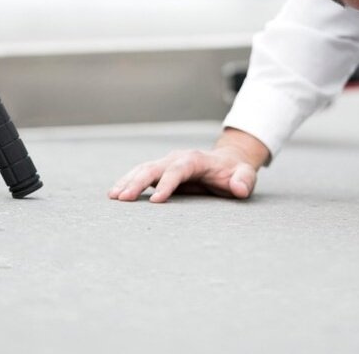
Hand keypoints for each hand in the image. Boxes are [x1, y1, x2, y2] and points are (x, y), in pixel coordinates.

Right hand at [108, 128, 268, 202]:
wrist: (227, 162)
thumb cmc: (235, 172)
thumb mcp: (245, 175)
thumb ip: (244, 180)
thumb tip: (239, 188)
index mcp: (196, 159)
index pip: (178, 170)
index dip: (167, 184)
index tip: (157, 201)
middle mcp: (177, 158)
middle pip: (154, 167)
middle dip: (137, 182)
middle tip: (122, 199)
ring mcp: (167, 163)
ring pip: (143, 169)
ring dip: (127, 181)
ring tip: (113, 196)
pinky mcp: (161, 170)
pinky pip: (141, 174)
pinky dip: (127, 182)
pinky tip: (115, 194)